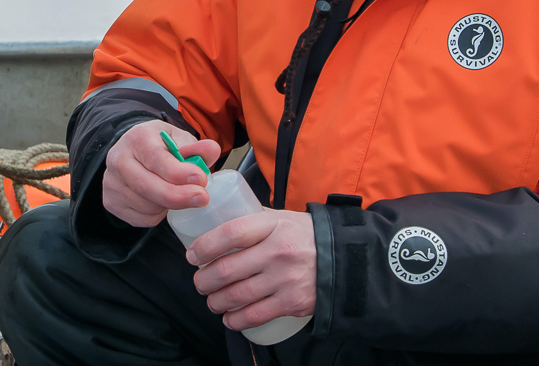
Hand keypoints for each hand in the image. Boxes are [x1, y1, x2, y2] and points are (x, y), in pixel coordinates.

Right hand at [102, 120, 221, 226]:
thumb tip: (211, 150)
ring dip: (170, 205)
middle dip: (177, 195)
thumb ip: (197, 147)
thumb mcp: (180, 139)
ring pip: (145, 205)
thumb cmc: (161, 146)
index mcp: (138, 138)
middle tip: (202, 198)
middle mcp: (119, 159)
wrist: (135, 153)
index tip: (200, 179)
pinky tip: (162, 201)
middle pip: (146, 185)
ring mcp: (111, 183)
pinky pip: (141, 218)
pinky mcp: (111, 202)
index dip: (178, 172)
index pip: (155, 158)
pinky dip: (158, 215)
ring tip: (179, 192)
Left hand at [188, 209, 316, 330]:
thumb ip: (254, 219)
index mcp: (274, 225)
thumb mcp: (283, 218)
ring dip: (215, 302)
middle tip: (200, 282)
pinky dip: (234, 320)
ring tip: (213, 300)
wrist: (345, 259)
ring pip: (235, 296)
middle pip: (226, 270)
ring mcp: (285, 279)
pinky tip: (229, 317)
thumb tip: (219, 219)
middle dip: (203, 280)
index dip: (204, 246)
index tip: (193, 255)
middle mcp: (278, 252)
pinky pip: (253, 316)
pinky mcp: (292, 302)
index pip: (230, 233)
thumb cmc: (307, 237)